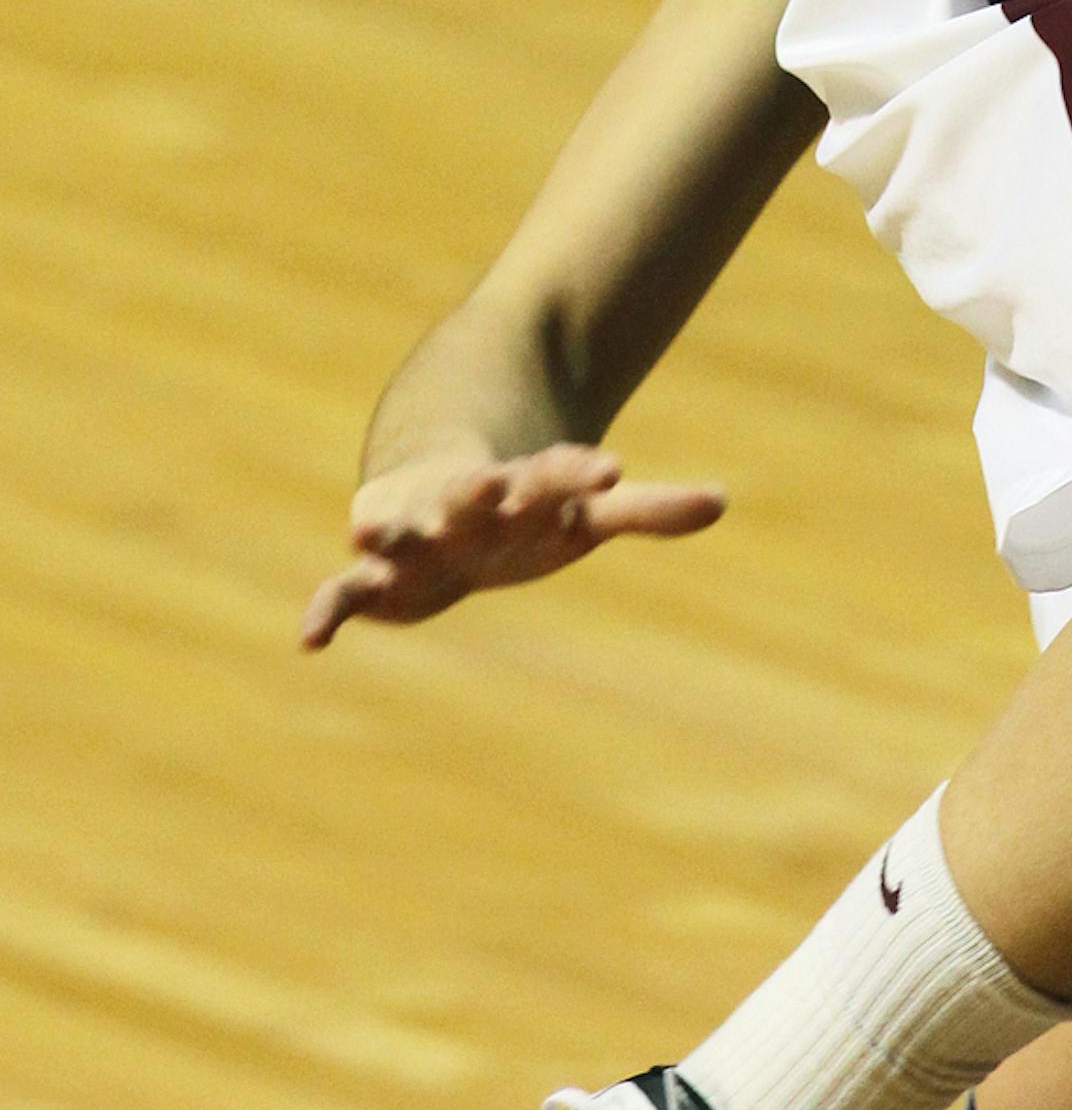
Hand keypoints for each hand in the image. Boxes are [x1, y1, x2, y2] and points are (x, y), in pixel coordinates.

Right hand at [299, 442, 725, 647]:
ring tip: (365, 525)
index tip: (614, 468)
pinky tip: (310, 641)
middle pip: (471, 494)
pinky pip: (344, 591)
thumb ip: (645, 511)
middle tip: (488, 485)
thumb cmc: (526, 511)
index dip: (581, 472)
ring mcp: (415, 534)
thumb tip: (723, 501)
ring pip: (397, 527)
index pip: (556, 475)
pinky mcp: (376, 574)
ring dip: (385, 527)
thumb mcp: (582, 514)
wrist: (437, 487)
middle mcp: (464, 505)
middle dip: (478, 492)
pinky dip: (327, 611)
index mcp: (523, 489)